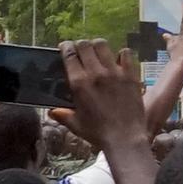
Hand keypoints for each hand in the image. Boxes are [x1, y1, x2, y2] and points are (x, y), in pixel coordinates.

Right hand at [56, 38, 149, 156]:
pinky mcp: (130, 76)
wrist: (125, 138)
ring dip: (97, 46)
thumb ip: (62, 115)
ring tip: (98, 52)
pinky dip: (121, 54)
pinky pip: (125, 54)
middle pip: (84, 45)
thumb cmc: (98, 133)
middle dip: (80, 45)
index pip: (68, 54)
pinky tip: (118, 60)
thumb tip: (52, 112)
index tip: (65, 47)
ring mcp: (114, 73)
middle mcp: (95, 73)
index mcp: (79, 83)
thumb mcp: (75, 124)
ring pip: (102, 45)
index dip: (65, 47)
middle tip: (81, 50)